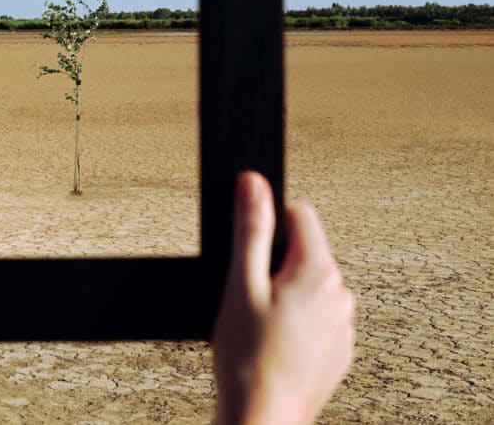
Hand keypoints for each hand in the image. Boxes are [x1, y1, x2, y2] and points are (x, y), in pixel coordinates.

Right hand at [212, 172, 354, 424]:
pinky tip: (273, 344)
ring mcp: (343, 325)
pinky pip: (317, 317)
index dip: (268, 222)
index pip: (299, 213)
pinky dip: (296, 322)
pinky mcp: (338, 350)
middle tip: (248, 296)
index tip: (249, 251)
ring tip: (259, 325)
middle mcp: (340, 294)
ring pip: (310, 285)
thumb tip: (254, 182)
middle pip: (304, 251)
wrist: (262, 421)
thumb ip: (250, 228)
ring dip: (286, 293)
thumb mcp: (240, 283)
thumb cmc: (247, 358)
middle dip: (275, 262)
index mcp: (318, 271)